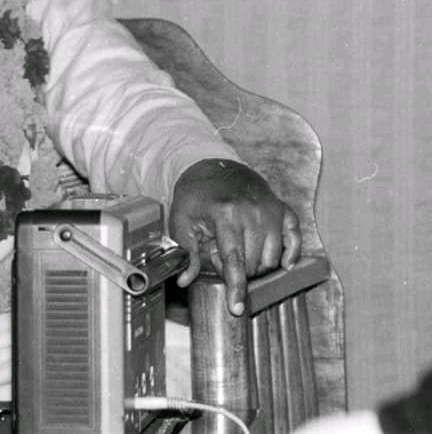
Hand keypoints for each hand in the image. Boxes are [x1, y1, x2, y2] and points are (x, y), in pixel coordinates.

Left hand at [169, 158, 300, 315]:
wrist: (214, 168)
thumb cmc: (196, 197)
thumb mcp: (181, 220)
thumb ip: (186, 252)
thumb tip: (184, 281)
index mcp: (226, 214)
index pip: (235, 259)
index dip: (236, 287)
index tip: (237, 309)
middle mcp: (254, 213)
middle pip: (255, 263)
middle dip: (238, 271)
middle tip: (219, 255)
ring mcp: (272, 211)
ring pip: (274, 258)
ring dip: (257, 265)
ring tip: (237, 250)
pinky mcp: (283, 210)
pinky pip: (295, 240)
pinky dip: (290, 254)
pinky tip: (280, 261)